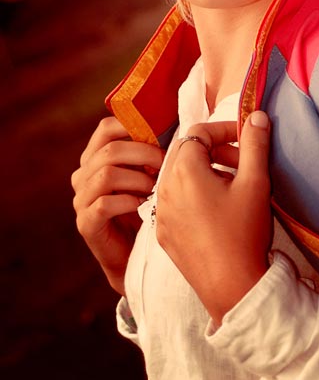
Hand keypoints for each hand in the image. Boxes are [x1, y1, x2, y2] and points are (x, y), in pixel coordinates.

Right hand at [71, 116, 163, 294]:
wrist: (135, 254)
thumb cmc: (146, 207)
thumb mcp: (147, 173)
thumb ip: (150, 150)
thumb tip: (176, 126)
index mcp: (95, 156)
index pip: (107, 127)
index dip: (135, 127)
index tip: (162, 135)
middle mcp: (83, 175)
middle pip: (110, 150)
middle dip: (144, 153)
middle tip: (166, 163)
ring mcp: (81, 199)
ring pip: (107, 174)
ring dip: (139, 178)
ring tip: (157, 187)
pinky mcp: (86, 223)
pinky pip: (105, 204)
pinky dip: (129, 201)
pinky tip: (144, 206)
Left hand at [156, 111, 271, 324]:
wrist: (233, 288)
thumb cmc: (244, 233)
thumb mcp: (256, 182)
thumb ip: (255, 143)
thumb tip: (258, 115)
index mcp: (184, 172)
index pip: (198, 132)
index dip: (224, 129)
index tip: (246, 138)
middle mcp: (164, 189)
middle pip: (185, 151)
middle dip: (214, 149)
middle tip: (242, 162)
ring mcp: (161, 213)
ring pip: (178, 176)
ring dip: (205, 171)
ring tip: (233, 186)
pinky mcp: (164, 234)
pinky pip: (174, 201)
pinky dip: (194, 194)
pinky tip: (218, 209)